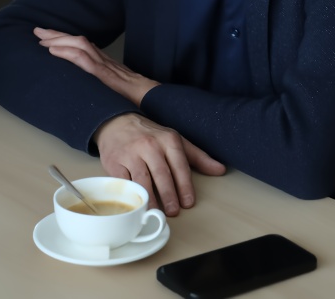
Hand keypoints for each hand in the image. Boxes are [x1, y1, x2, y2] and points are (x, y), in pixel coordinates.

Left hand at [34, 27, 159, 105]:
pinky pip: (84, 60)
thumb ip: (104, 87)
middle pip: (78, 41)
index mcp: (105, 64)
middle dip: (56, 35)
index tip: (48, 37)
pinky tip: (54, 51)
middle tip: (37, 30)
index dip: (65, 40)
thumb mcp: (117, 90)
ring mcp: (105, 67)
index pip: (82, 46)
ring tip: (42, 38)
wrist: (156, 100)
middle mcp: (104, 61)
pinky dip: (67, 53)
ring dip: (58, 40)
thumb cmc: (139, 99)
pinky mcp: (106, 76)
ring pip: (79, 46)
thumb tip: (90, 92)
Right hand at [94, 113, 224, 216]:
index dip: (185, 185)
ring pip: (142, 179)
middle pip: (161, 174)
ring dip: (149, 198)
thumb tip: (220, 169)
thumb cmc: (150, 135)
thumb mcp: (175, 140)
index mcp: (168, 140)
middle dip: (169, 194)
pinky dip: (130, 194)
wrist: (116, 122)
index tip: (188, 202)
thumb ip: (198, 157)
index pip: (179, 165)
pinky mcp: (115, 162)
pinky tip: (135, 204)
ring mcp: (131, 154)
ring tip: (155, 212)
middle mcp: (150, 145)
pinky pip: (123, 181)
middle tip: (174, 211)